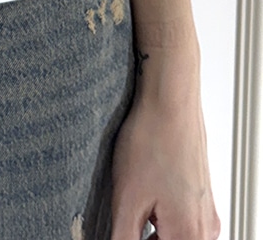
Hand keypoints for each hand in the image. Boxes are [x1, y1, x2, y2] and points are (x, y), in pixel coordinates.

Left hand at [110, 88, 220, 239]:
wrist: (169, 99)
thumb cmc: (152, 140)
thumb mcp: (127, 199)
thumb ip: (123, 237)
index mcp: (189, 235)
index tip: (121, 229)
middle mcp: (205, 227)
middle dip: (146, 239)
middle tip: (122, 222)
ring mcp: (205, 208)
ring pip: (176, 235)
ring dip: (152, 232)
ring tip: (131, 209)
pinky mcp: (200, 192)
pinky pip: (181, 218)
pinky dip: (161, 217)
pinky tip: (143, 195)